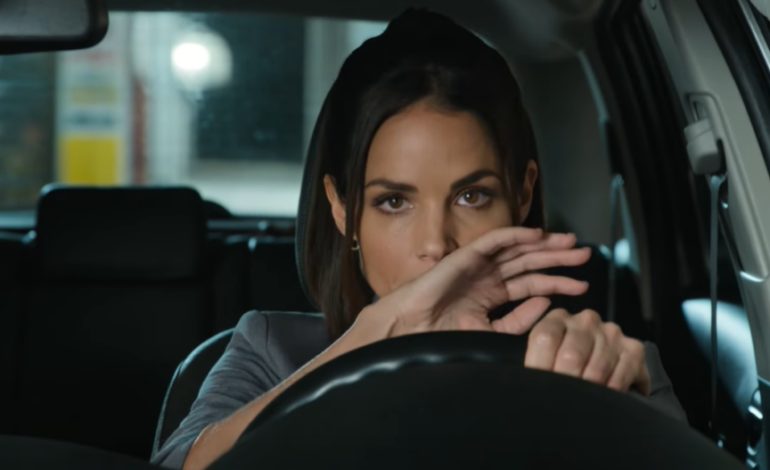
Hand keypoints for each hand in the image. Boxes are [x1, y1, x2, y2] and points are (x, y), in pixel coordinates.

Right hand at [367, 227, 591, 336]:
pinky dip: (517, 235)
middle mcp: (488, 276)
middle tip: (585, 257)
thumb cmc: (443, 333)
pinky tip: (538, 235)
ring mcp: (480, 263)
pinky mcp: (469, 254)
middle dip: (559, 259)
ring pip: (519, 249)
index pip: (532, 285)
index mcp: (492, 294)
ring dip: (546, 245)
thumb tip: (546, 304)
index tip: (580, 288)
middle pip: (531, 263)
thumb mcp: (490, 332)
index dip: (557, 284)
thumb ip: (518, 321)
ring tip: (572, 245)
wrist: (415, 328)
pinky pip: (497, 240)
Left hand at [523, 309, 650, 394]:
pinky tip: (604, 396)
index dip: (540, 366)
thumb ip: (532, 359)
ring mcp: (611, 333)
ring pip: (595, 371)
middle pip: (571, 356)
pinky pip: (619, 379)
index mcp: (558, 318)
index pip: (544, 338)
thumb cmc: (561, 364)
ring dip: (588, 392)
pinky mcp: (634, 349)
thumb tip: (522, 377)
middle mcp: (586, 320)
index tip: (540, 386)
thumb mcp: (539, 356)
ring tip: (583, 397)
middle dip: (565, 383)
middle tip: (563, 397)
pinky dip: (609, 394)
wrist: (595, 366)